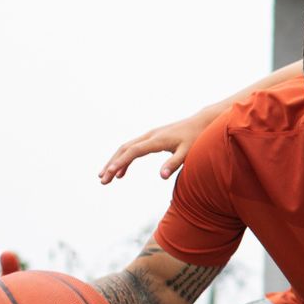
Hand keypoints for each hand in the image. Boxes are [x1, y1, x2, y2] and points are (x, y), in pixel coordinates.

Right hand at [98, 111, 212, 183]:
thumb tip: (162, 177)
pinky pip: (134, 149)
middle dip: (112, 164)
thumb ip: (174, 163)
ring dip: (115, 162)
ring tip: (105, 178)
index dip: (121, 162)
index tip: (110, 173)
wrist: (201, 123)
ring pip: (127, 148)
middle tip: (102, 180)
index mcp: (157, 140)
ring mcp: (150, 136)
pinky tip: (121, 173)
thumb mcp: (188, 153)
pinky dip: (125, 160)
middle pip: (125, 149)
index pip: (134, 151)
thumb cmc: (196, 138)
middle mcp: (150, 136)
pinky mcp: (152, 139)